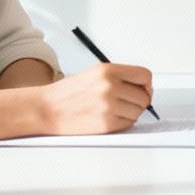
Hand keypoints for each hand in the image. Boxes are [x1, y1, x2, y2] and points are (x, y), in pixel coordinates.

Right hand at [39, 63, 153, 134]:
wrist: (47, 108)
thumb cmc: (68, 92)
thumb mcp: (95, 73)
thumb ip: (119, 77)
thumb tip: (143, 86)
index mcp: (108, 71)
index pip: (144, 75)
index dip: (146, 85)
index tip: (143, 90)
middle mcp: (110, 86)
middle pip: (144, 97)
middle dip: (139, 102)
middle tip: (128, 103)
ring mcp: (108, 105)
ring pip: (138, 112)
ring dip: (131, 113)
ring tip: (115, 111)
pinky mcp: (106, 123)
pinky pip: (128, 124)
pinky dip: (123, 123)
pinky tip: (110, 118)